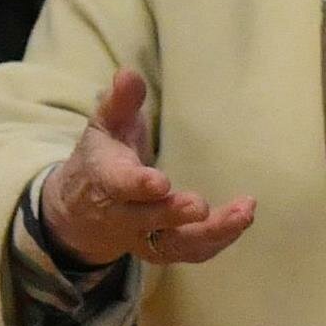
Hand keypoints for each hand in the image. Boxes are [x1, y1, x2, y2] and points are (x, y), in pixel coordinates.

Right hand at [39, 69, 255, 268]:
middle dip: (173, 214)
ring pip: (174, 244)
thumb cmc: (102, 157)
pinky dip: (215, 242)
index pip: (120, 185)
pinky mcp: (160, 249)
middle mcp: (122, 215)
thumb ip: (120, 101)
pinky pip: (188, 253)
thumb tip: (127, 73)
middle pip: (148, 221)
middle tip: (201, 206)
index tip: (159, 182)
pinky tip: (241, 222)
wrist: (80, 209)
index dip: (139, 185)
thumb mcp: (104, 125)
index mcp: (106, 179)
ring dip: (210, 233)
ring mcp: (142, 237)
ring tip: (244, 214)